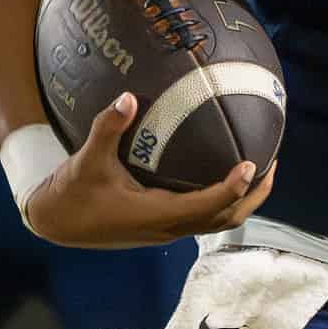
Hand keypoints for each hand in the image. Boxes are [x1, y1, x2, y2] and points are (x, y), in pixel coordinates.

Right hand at [22, 95, 275, 246]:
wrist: (55, 222)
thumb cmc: (71, 193)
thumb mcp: (86, 160)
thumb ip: (107, 129)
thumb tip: (127, 98)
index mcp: (155, 215)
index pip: (206, 206)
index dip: (231, 188)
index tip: (250, 164)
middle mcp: (167, 227)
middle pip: (225, 219)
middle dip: (252, 196)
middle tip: (272, 165)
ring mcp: (166, 230)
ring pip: (217, 221)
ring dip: (242, 200)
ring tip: (259, 171)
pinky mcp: (162, 226)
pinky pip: (203, 216)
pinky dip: (223, 200)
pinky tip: (225, 175)